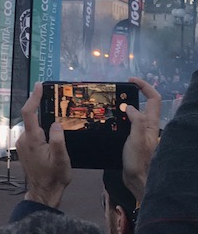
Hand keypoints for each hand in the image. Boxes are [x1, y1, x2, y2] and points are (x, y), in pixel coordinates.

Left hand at [16, 82, 71, 208]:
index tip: (39, 85)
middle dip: (41, 108)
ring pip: (32, 126)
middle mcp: (23, 139)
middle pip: (31, 118)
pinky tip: (50, 136)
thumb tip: (56, 123)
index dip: (34, 97)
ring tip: (56, 121)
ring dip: (41, 121)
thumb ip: (58, 140)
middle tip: (55, 102)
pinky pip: (31, 133)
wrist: (44, 192)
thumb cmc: (54, 176)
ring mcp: (21, 144)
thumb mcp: (61, 159)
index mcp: (32, 139)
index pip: (29, 113)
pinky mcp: (23, 148)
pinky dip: (39, 130)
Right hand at [122, 77, 160, 201]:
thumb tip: (129, 106)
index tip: (130, 81)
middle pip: (145, 104)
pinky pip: (128, 123)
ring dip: (124, 106)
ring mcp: (141, 133)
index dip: (144, 86)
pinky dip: (120, 117)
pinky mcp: (134, 139)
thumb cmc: (139, 161)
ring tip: (110, 104)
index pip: (153, 99)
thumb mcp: (137, 139)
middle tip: (116, 92)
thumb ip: (136, 121)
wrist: (138, 181)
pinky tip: (109, 121)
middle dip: (133, 94)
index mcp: (151, 124)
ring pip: (135, 113)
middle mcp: (148, 126)